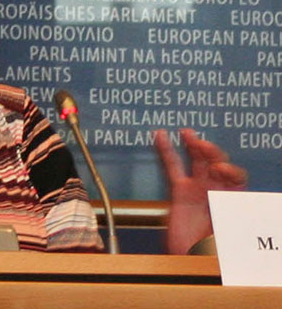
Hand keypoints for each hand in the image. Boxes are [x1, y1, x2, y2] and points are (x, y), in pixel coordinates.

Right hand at [155, 128, 246, 254]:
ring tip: (187, 133)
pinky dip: (167, 151)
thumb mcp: (227, 239)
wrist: (190, 264)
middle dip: (212, 153)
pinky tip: (161, 137)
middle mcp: (218, 192)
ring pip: (197, 161)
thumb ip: (229, 224)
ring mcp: (198, 190)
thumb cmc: (212, 254)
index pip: (237, 177)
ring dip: (193, 145)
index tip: (219, 171)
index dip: (229, 170)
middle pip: (217, 164)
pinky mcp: (180, 192)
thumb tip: (233, 216)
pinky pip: (172, 167)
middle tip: (202, 146)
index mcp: (233, 201)